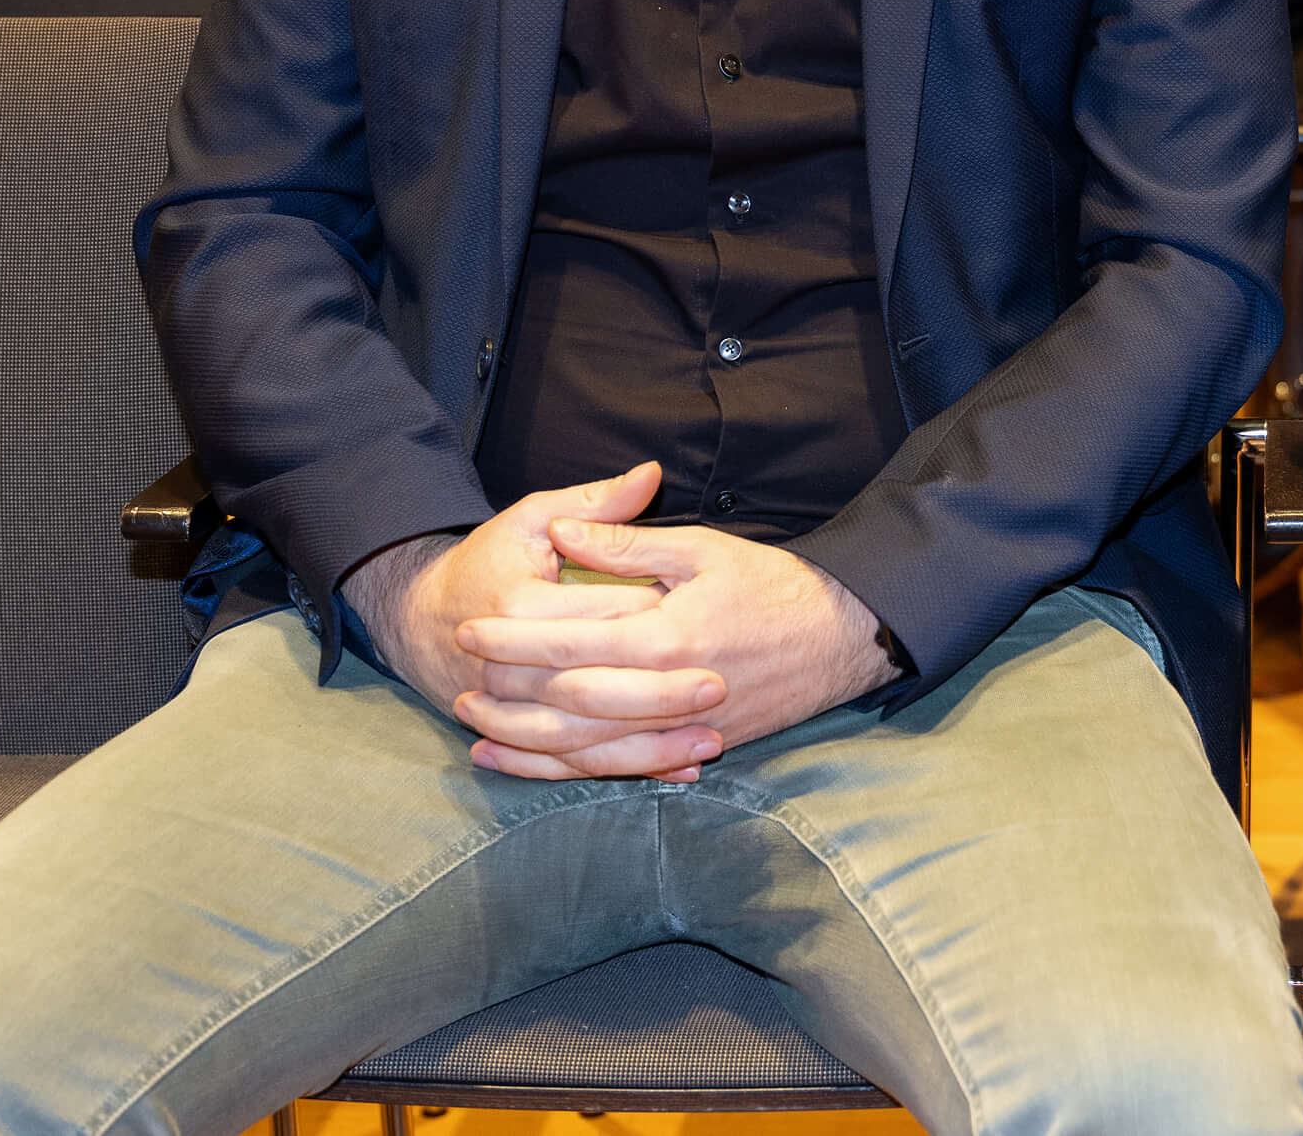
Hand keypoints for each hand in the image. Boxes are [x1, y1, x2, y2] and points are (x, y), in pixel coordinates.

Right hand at [338, 464, 697, 774]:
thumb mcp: (532, 519)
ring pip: (589, 740)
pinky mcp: (521, 737)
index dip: (652, 618)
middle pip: (595, 687)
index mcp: (520, 606)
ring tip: (711, 742)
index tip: (709, 617)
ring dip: (651, 747)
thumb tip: (652, 475)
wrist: (420, 619)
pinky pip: (576, 764)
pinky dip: (625, 770)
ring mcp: (513, 711)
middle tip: (720, 685)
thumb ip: (595, 505)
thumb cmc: (488, 562)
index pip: (596, 616)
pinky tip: (675, 772)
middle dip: (658, 693)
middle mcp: (512, 669)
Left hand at [451, 506, 898, 781]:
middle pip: (565, 700)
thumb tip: (566, 532)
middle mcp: (665, 691)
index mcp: (664, 635)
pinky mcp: (693, 748)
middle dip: (507, 688)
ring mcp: (679, 729)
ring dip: (525, 739)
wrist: (840, 636)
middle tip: (461, 674)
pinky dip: (567, 771)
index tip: (470, 625)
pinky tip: (530, 762)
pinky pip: (617, 768)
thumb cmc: (771, 584)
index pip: (569, 641)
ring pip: (584, 747)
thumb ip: (629, 544)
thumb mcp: (702, 547)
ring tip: (476, 725)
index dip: (514, 635)